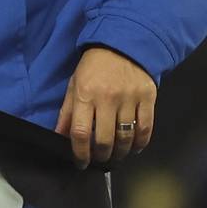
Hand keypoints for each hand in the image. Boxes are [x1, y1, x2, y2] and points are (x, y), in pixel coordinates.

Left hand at [54, 47, 156, 168]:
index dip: (80, 153)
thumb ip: (67, 112)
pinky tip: (134, 147)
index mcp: (85, 94)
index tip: (81, 163)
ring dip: (121, 153)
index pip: (81, 132)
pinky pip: (146, 128)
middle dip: (101, 156)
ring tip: (116, 156)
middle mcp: (107, 98)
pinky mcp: (147, 98)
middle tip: (100, 160)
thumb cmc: (94, 67)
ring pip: (126, 137)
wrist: (122, 44)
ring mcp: (129, 98)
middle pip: (105, 140)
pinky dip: (140, 143)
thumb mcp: (74, 84)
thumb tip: (59, 137)